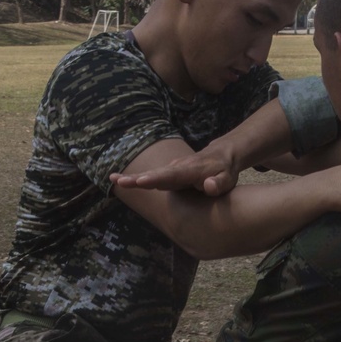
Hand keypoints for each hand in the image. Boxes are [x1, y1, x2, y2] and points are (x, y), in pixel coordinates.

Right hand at [111, 146, 239, 196]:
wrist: (222, 155)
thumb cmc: (224, 170)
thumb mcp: (227, 179)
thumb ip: (218, 184)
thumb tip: (208, 186)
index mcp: (189, 170)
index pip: (171, 176)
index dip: (156, 179)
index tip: (141, 181)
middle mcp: (177, 168)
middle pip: (154, 174)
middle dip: (136, 178)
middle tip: (116, 180)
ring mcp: (171, 169)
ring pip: (150, 174)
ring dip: (131, 178)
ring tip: (113, 179)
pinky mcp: (168, 173)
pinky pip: (151, 176)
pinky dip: (136, 178)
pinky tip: (120, 180)